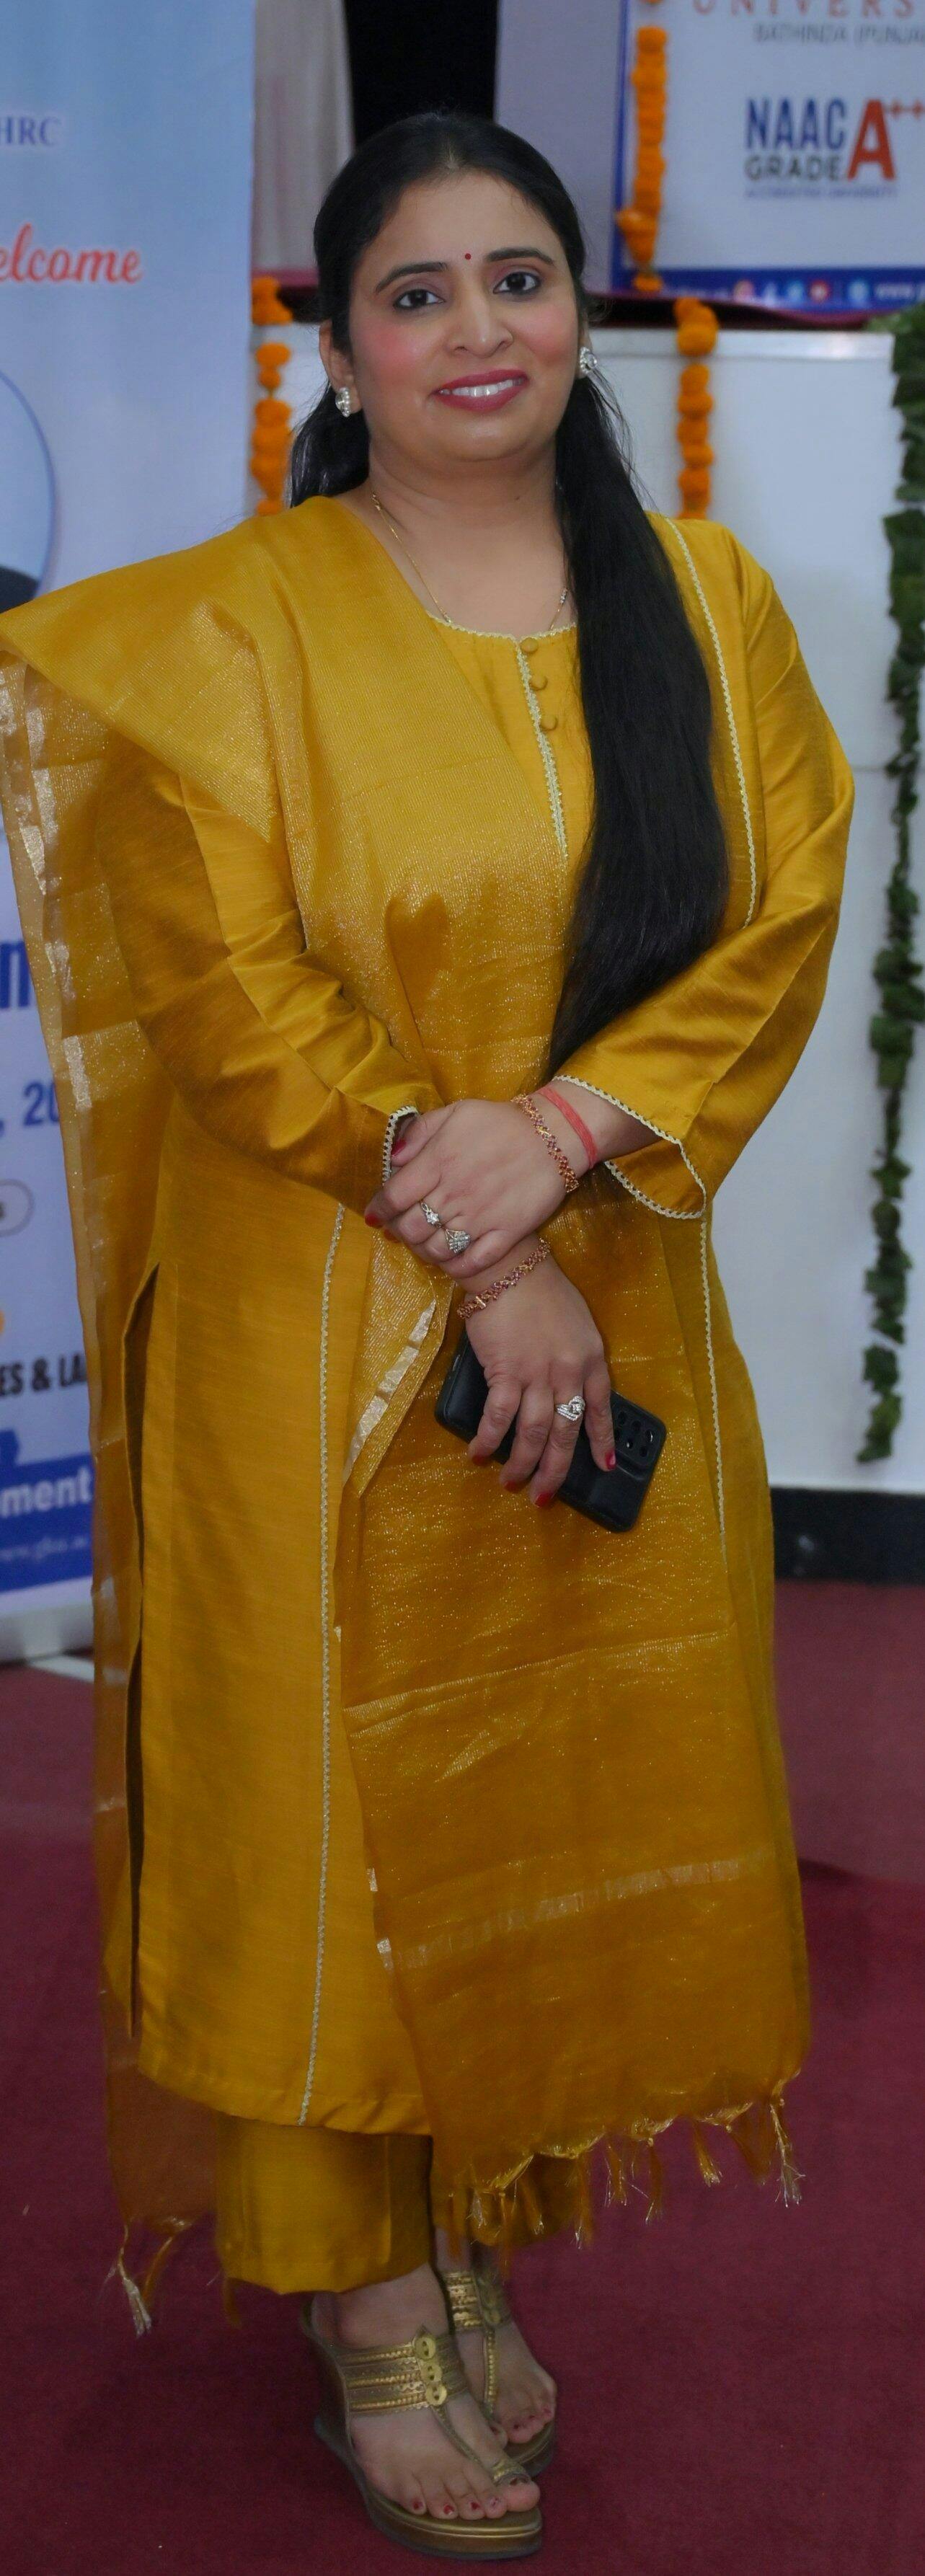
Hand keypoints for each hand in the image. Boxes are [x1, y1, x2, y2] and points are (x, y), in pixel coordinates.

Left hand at [363, 1096, 589, 1280]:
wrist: (555, 1136)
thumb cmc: (502, 1122)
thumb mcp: (457, 1112)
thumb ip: (420, 1132)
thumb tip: (394, 1158)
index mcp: (438, 1161)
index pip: (394, 1196)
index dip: (379, 1209)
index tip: (375, 1214)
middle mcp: (454, 1193)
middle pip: (410, 1228)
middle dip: (399, 1231)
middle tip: (401, 1229)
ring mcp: (480, 1217)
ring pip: (436, 1249)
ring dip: (424, 1250)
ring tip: (425, 1243)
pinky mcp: (505, 1234)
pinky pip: (471, 1262)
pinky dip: (454, 1267)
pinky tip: (451, 1259)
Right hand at [463, 1236, 615, 1504]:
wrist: (509, 1267)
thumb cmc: (541, 1289)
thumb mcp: (577, 1323)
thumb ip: (578, 1358)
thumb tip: (567, 1391)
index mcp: (592, 1359)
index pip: (600, 1408)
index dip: (602, 1441)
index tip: (603, 1466)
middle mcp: (570, 1373)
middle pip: (565, 1433)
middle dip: (555, 1470)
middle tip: (544, 1497)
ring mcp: (538, 1375)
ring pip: (533, 1433)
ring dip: (522, 1464)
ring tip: (511, 1483)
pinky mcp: (506, 1372)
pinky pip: (499, 1417)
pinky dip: (488, 1439)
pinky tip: (479, 1454)